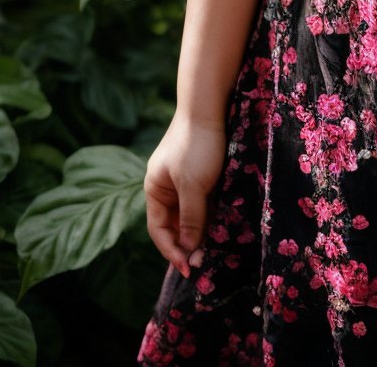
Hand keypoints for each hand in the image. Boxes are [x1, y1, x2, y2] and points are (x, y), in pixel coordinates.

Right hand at [144, 112, 225, 278]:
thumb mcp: (192, 186)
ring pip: (191, 213)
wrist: (210, 106)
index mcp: (155, 189)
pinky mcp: (202, 172)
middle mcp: (166, 186)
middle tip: (203, 263)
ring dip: (200, 231)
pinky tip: (221, 226)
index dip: (171, 252)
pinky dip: (210, 214)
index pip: (158, 230)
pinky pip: (203, 201)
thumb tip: (188, 250)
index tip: (188, 269)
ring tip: (214, 250)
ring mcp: (184, 179)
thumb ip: (191, 219)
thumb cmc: (197, 146)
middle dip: (187, 244)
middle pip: (175, 224)